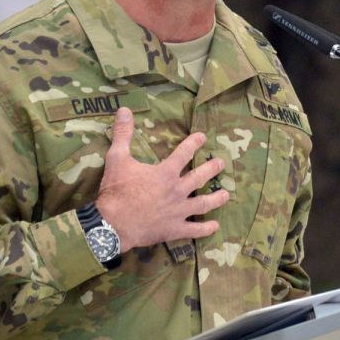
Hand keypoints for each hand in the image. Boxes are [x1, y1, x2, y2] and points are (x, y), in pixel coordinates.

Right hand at [95, 107, 229, 250]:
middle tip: (221, 163)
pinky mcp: (174, 229)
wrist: (113, 224)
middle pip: (199, 177)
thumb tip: (124, 110)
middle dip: (212, 168)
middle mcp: (177, 190)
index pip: (184, 153)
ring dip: (216, 198)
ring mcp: (178, 211)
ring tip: (226, 194)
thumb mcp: (117, 158)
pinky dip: (206, 229)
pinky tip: (215, 226)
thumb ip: (123, 134)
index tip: (203, 137)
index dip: (194, 143)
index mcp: (165, 173)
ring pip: (203, 203)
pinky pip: (194, 230)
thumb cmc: (116, 190)